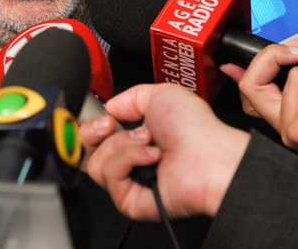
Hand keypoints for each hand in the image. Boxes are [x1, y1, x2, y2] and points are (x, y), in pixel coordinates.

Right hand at [81, 83, 249, 220]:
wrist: (211, 155)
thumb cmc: (196, 130)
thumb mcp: (160, 94)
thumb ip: (129, 96)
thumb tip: (109, 105)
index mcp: (135, 139)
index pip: (94, 137)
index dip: (93, 126)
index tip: (105, 118)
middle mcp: (130, 162)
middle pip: (86, 151)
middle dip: (96, 132)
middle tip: (113, 126)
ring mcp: (130, 182)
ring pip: (95, 163)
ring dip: (121, 145)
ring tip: (147, 141)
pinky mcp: (130, 202)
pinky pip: (109, 178)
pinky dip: (128, 160)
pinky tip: (151, 156)